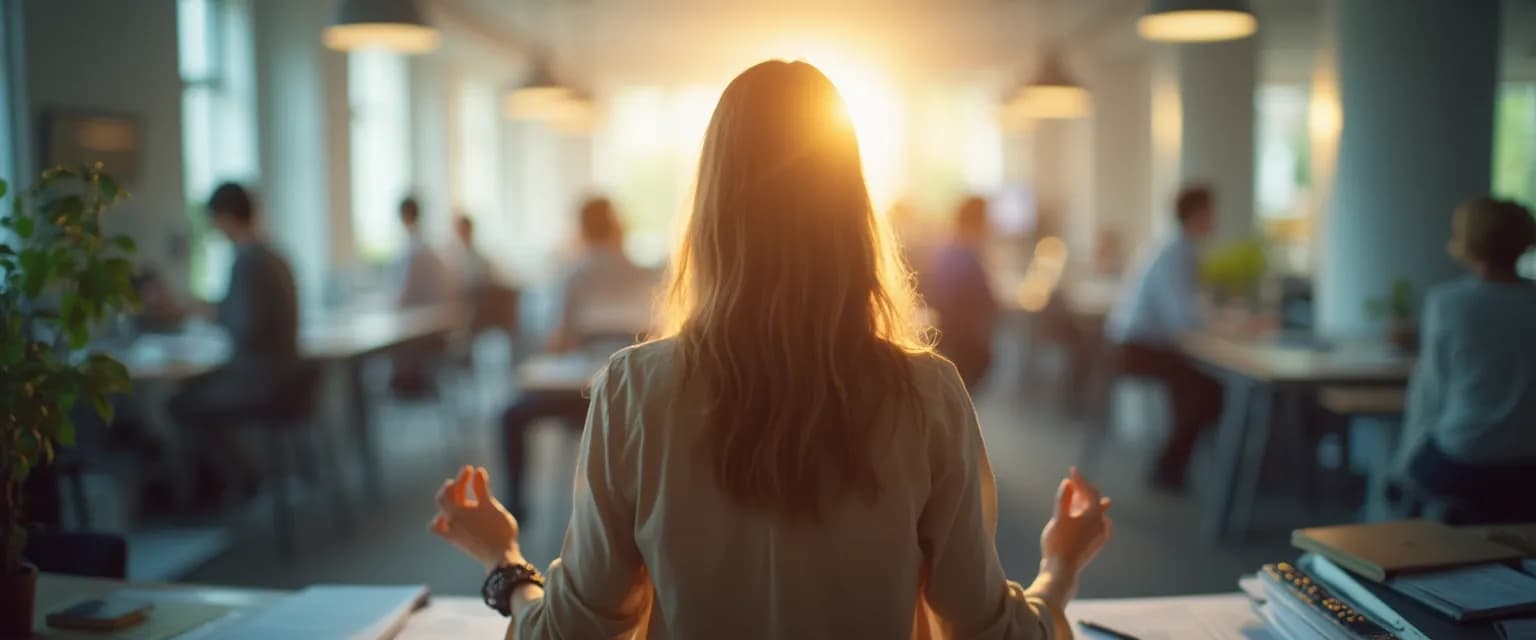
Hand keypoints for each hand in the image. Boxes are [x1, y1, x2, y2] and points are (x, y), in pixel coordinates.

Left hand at [430, 466, 521, 569]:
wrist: (500, 557)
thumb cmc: (499, 530)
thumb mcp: (491, 506)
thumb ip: (481, 488)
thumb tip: (478, 471)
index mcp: (459, 510)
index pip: (456, 487)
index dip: (463, 476)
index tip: (472, 469)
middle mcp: (451, 519)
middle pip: (444, 497)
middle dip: (454, 486)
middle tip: (465, 478)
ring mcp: (451, 530)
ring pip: (441, 511)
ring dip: (447, 500)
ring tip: (456, 495)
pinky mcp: (454, 539)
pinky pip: (439, 529)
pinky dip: (440, 521)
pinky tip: (448, 517)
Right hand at [1039, 467, 1111, 586]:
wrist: (1062, 570)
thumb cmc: (1059, 542)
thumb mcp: (1058, 517)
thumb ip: (1063, 498)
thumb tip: (1068, 483)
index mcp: (1094, 514)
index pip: (1090, 491)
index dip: (1081, 479)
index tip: (1071, 471)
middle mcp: (1101, 524)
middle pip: (1096, 501)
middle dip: (1085, 491)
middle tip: (1074, 483)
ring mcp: (1099, 536)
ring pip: (1096, 514)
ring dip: (1087, 504)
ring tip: (1081, 499)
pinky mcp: (1095, 545)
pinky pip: (1095, 525)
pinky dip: (1088, 518)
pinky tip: (1083, 520)